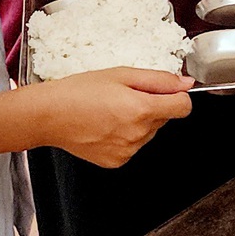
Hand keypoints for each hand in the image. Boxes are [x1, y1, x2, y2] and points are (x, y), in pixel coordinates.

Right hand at [31, 68, 196, 167]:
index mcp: (142, 110)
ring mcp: (127, 151)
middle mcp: (138, 134)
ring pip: (149, 132)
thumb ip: (159, 80)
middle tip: (123, 97)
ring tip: (110, 111)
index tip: (164, 91)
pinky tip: (105, 126)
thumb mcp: (122, 74)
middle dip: (152, 106)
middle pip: (164, 118)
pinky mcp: (116, 161)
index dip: (176, 96)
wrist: (48, 115)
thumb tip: (186, 84)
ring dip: (138, 122)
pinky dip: (125, 136)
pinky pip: (133, 146)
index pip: (183, 107)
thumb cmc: (79, 91)